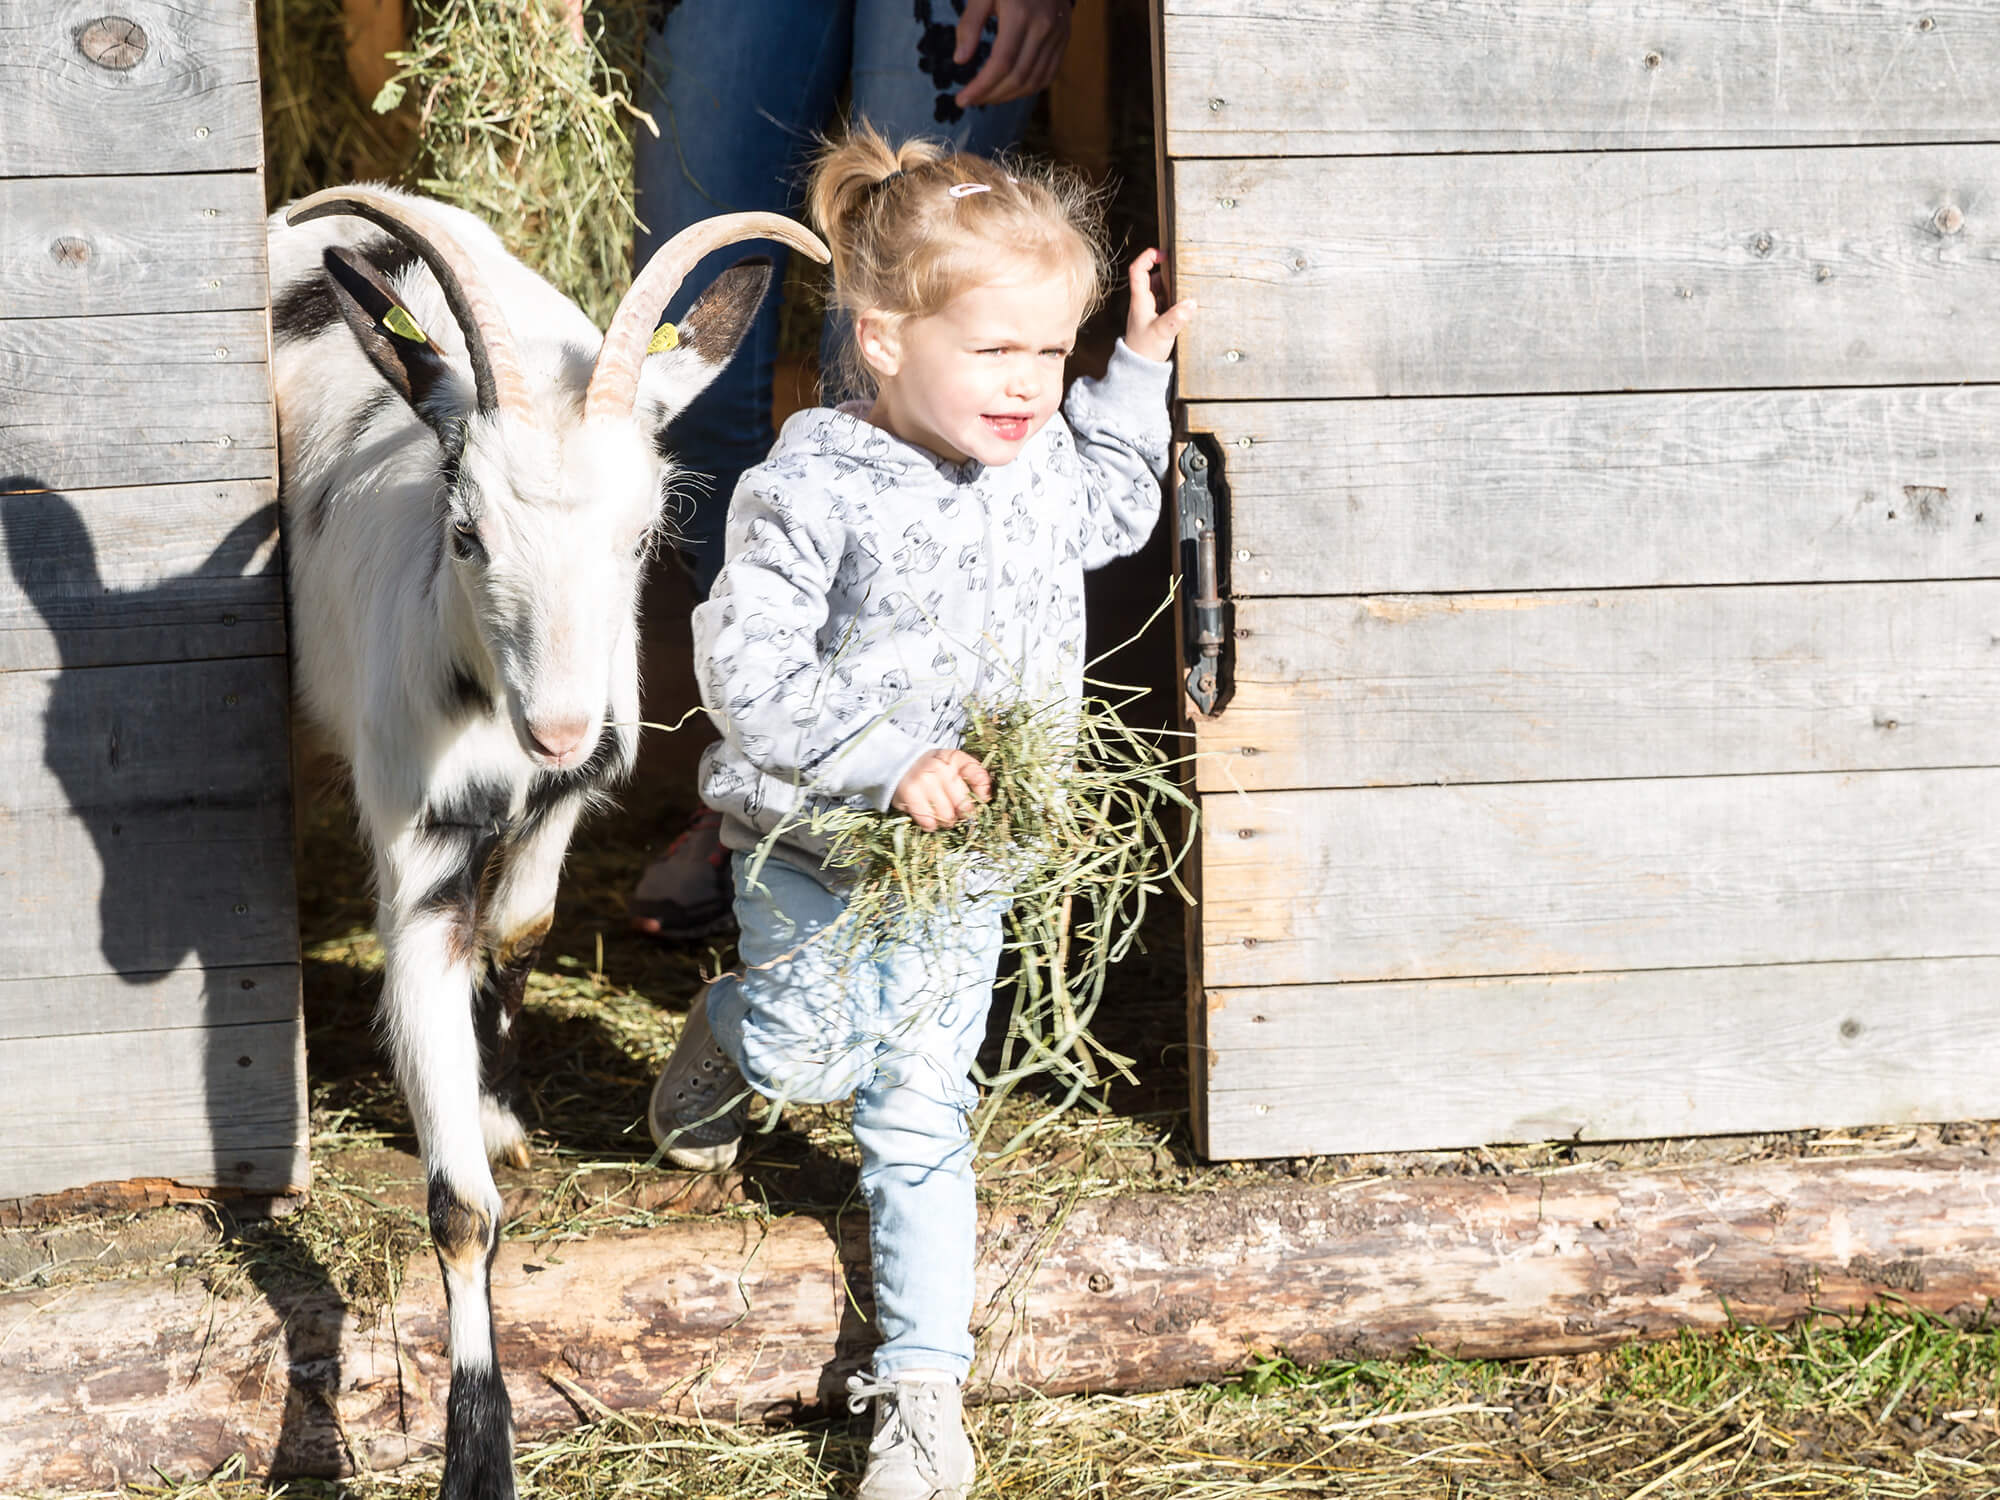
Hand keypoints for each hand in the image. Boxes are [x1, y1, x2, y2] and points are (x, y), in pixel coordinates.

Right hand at [893, 748, 992, 830]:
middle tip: (958, 813)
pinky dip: (931, 825)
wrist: (897, 762)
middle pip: (964, 804)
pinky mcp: (910, 794)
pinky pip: (928, 821)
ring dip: (947, 821)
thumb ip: (971, 776)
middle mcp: (940, 767)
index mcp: (954, 758)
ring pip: (947, 816)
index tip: (982, 799)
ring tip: (943, 815)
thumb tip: (986, 798)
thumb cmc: (932, 769)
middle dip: (964, 814)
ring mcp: (924, 780)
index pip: (978, 775)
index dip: (983, 791)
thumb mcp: (951, 764)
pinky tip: (930, 819)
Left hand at [955, 0, 1071, 108]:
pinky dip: (1028, 89)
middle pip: (1017, 77)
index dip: (981, 87)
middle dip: (991, 95)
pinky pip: (1048, 75)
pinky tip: (1010, 90)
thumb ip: (970, 24)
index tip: (962, 99)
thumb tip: (960, 60)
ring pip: (1034, 81)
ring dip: (1008, 97)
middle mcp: (1043, 28)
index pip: (1000, 64)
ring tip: (988, 97)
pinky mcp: (1064, 39)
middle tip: (971, 100)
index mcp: (1020, 15)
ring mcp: (1058, 35)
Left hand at [1123, 249, 1195, 362]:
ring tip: (1187, 285)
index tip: (1164, 253)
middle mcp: (1143, 302)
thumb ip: (1176, 318)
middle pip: (1151, 277)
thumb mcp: (1162, 333)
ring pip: (1159, 290)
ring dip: (1172, 286)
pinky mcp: (1156, 319)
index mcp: (1140, 300)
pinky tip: (1185, 304)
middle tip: (1182, 269)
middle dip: (1166, 271)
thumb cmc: (1144, 351)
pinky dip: (1174, 299)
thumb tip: (1191, 303)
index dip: (1148, 257)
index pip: (1138, 270)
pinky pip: (1165, 302)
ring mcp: (1149, 311)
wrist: (1138, 369)